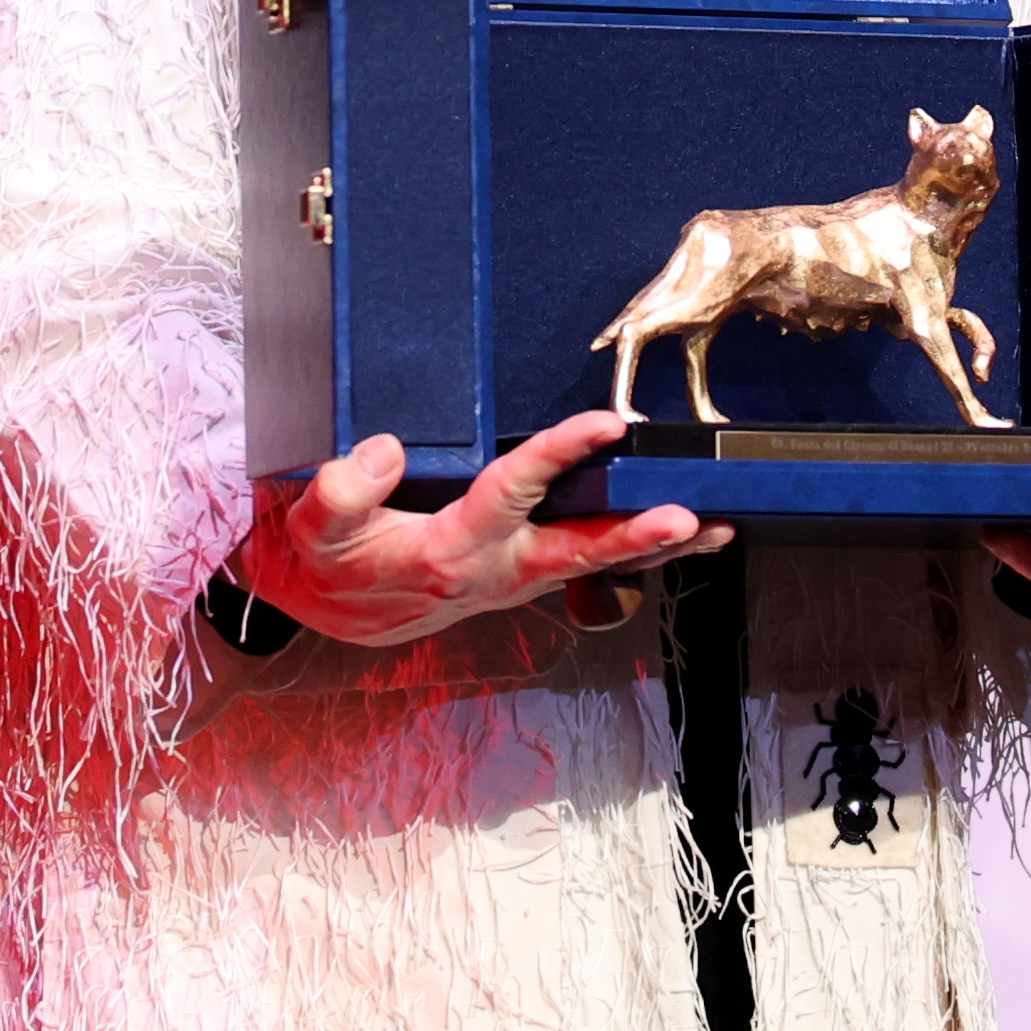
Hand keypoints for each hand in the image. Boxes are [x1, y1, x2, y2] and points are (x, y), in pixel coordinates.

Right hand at [237, 411, 731, 648]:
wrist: (327, 608)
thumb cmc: (324, 558)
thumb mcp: (313, 524)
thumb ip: (343, 489)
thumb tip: (386, 450)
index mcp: (447, 550)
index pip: (511, 494)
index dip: (558, 455)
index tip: (604, 423)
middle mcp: (492, 573)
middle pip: (576, 552)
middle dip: (635, 536)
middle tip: (687, 517)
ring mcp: (513, 582)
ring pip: (595, 568)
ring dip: (656, 550)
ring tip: (717, 530)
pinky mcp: (520, 580)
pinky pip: (588, 571)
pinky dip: (636, 557)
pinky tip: (678, 542)